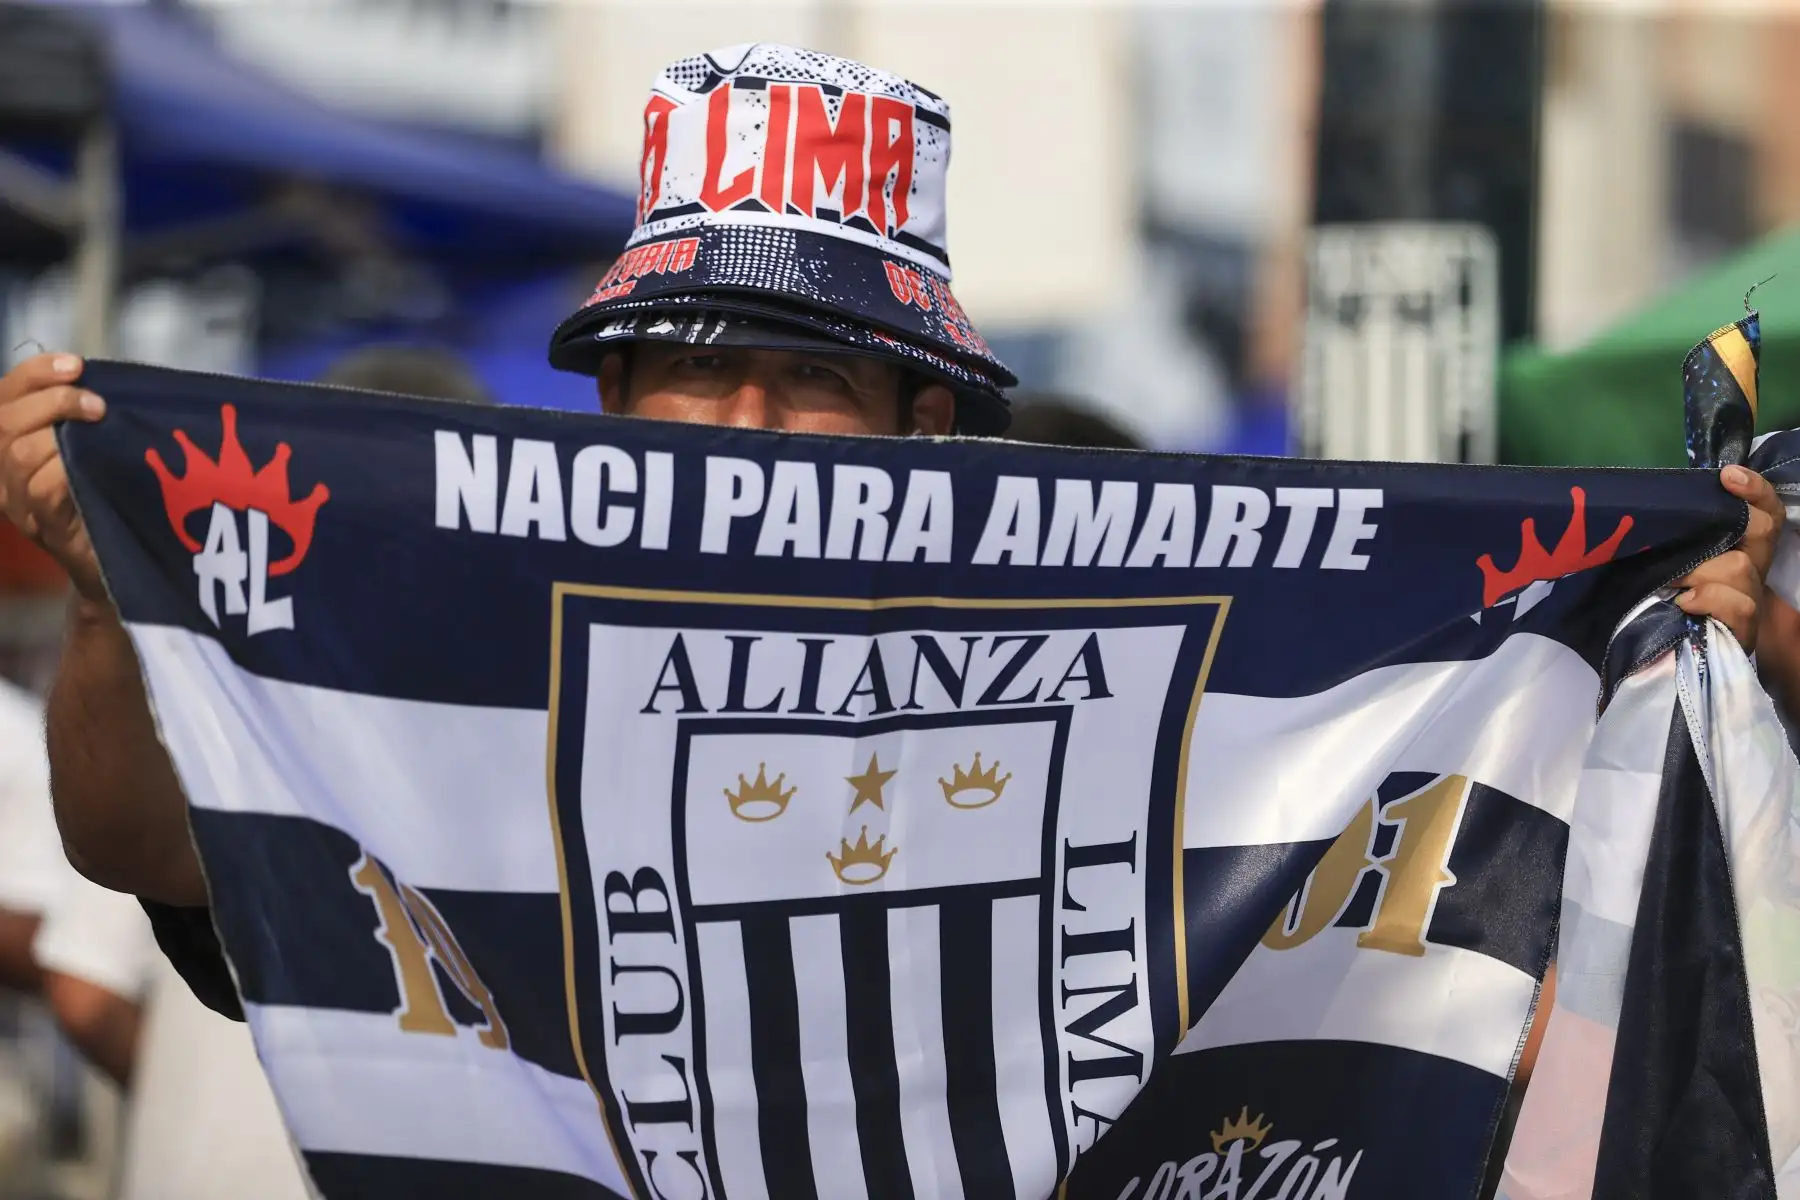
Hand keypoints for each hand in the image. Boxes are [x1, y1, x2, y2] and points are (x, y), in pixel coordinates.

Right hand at [0, 354, 106, 603]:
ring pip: (18, 453)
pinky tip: (95, 459)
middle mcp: (5, 475)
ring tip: (100, 421)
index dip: (34, 374)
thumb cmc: (109, 500)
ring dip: (59, 428)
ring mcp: (20, 504)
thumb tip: (104, 378)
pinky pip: (42, 489)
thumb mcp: (93, 451)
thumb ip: (86, 419)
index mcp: (12, 447)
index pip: (4, 398)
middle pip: (4, 422)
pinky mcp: (44, 527)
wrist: (118, 570)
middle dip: (52, 400)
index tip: (75, 363)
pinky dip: (67, 468)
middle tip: (97, 403)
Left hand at [1674, 464, 1785, 650]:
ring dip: (1701, 572)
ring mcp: (1751, 598)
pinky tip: (1684, 605)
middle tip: (1685, 545)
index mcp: (1740, 548)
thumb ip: (1678, 539)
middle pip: (1761, 530)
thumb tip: (1652, 509)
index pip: (1765, 510)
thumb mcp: (1672, 564)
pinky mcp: (1744, 630)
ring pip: (1739, 567)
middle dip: (1728, 527)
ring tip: (1673, 584)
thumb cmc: (1668, 601)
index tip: (1727, 475)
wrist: (1677, 657)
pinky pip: (1738, 605)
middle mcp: (1753, 568)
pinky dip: (1708, 600)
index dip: (1756, 490)